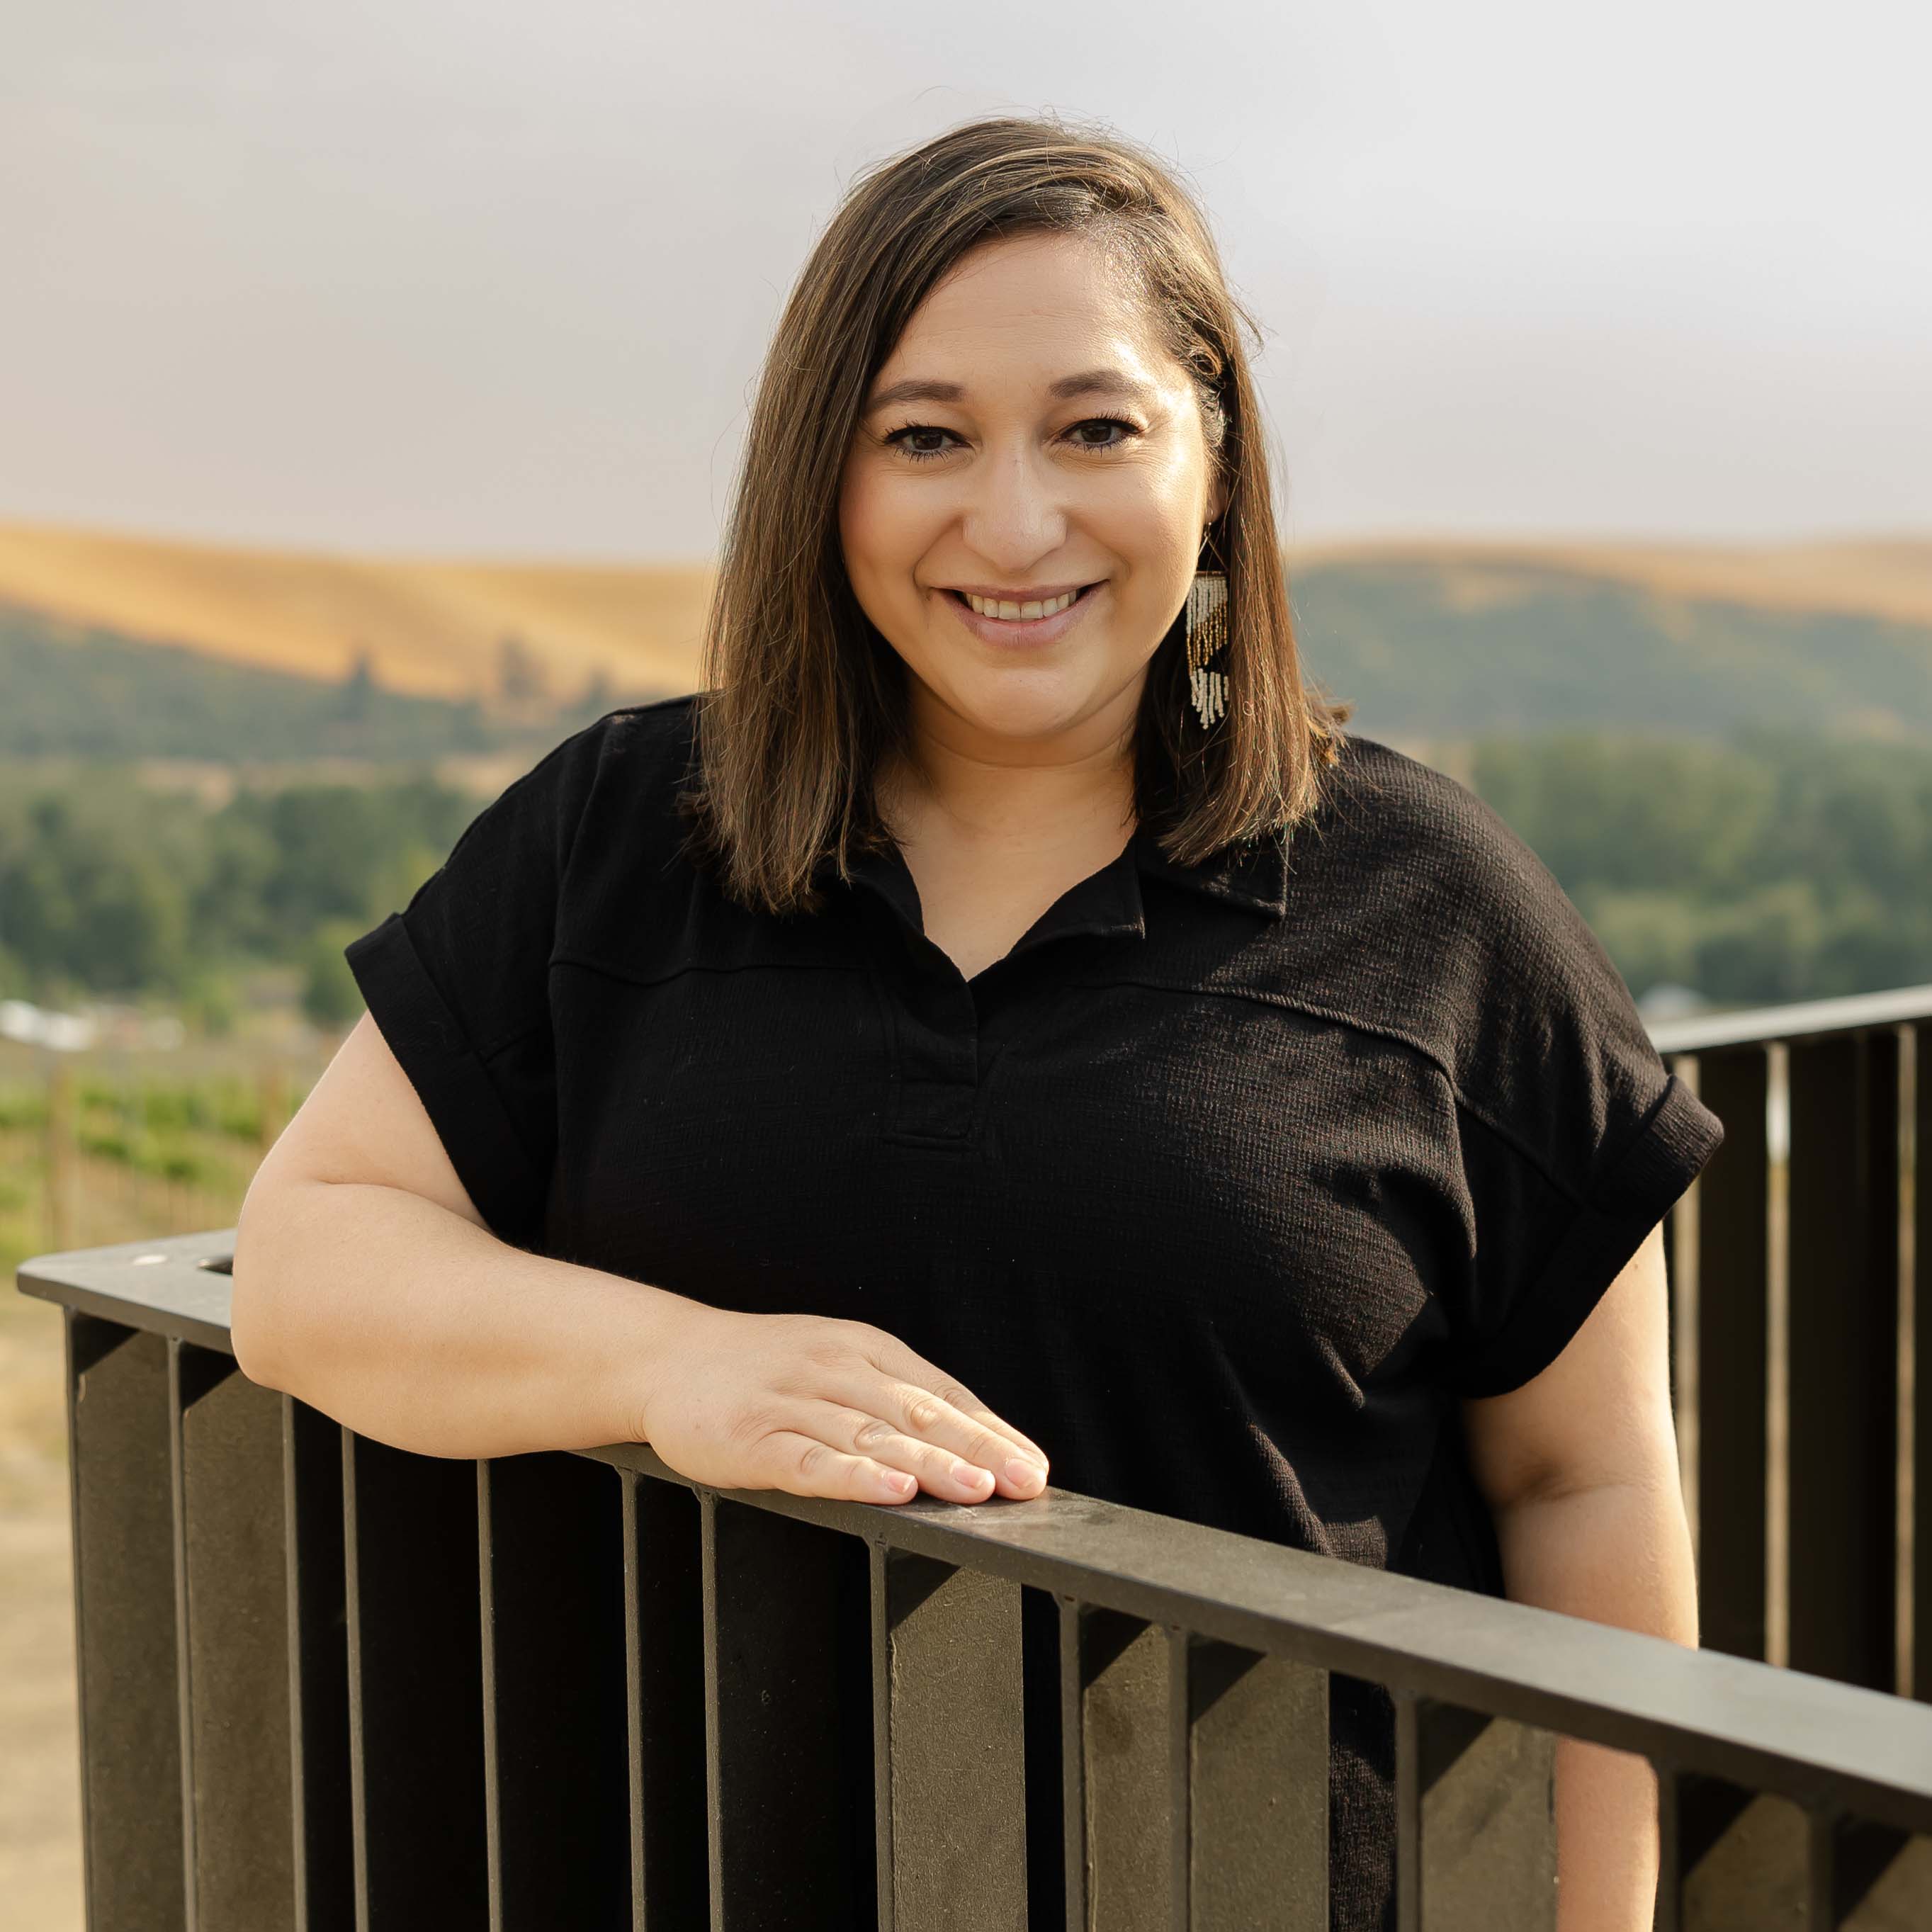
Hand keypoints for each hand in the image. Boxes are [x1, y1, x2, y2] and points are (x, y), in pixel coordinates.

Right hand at [632, 1304, 1050, 1505]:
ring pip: (871, 1433)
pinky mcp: (751, 1438)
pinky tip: (890, 1489)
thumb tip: (971, 1447)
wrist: (667, 1357)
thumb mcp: (836, 1363)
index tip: (1032, 1468)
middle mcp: (835, 1367)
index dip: (991, 1431)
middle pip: (917, 1411)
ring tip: (975, 1490)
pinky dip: (854, 1475)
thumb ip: (893, 1398)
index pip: (942, 1392)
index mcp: (865, 1348)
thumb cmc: (765, 1369)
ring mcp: (792, 1401)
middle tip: (1022, 1482)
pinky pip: (809, 1459)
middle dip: (976, 1449)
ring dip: (929, 1462)